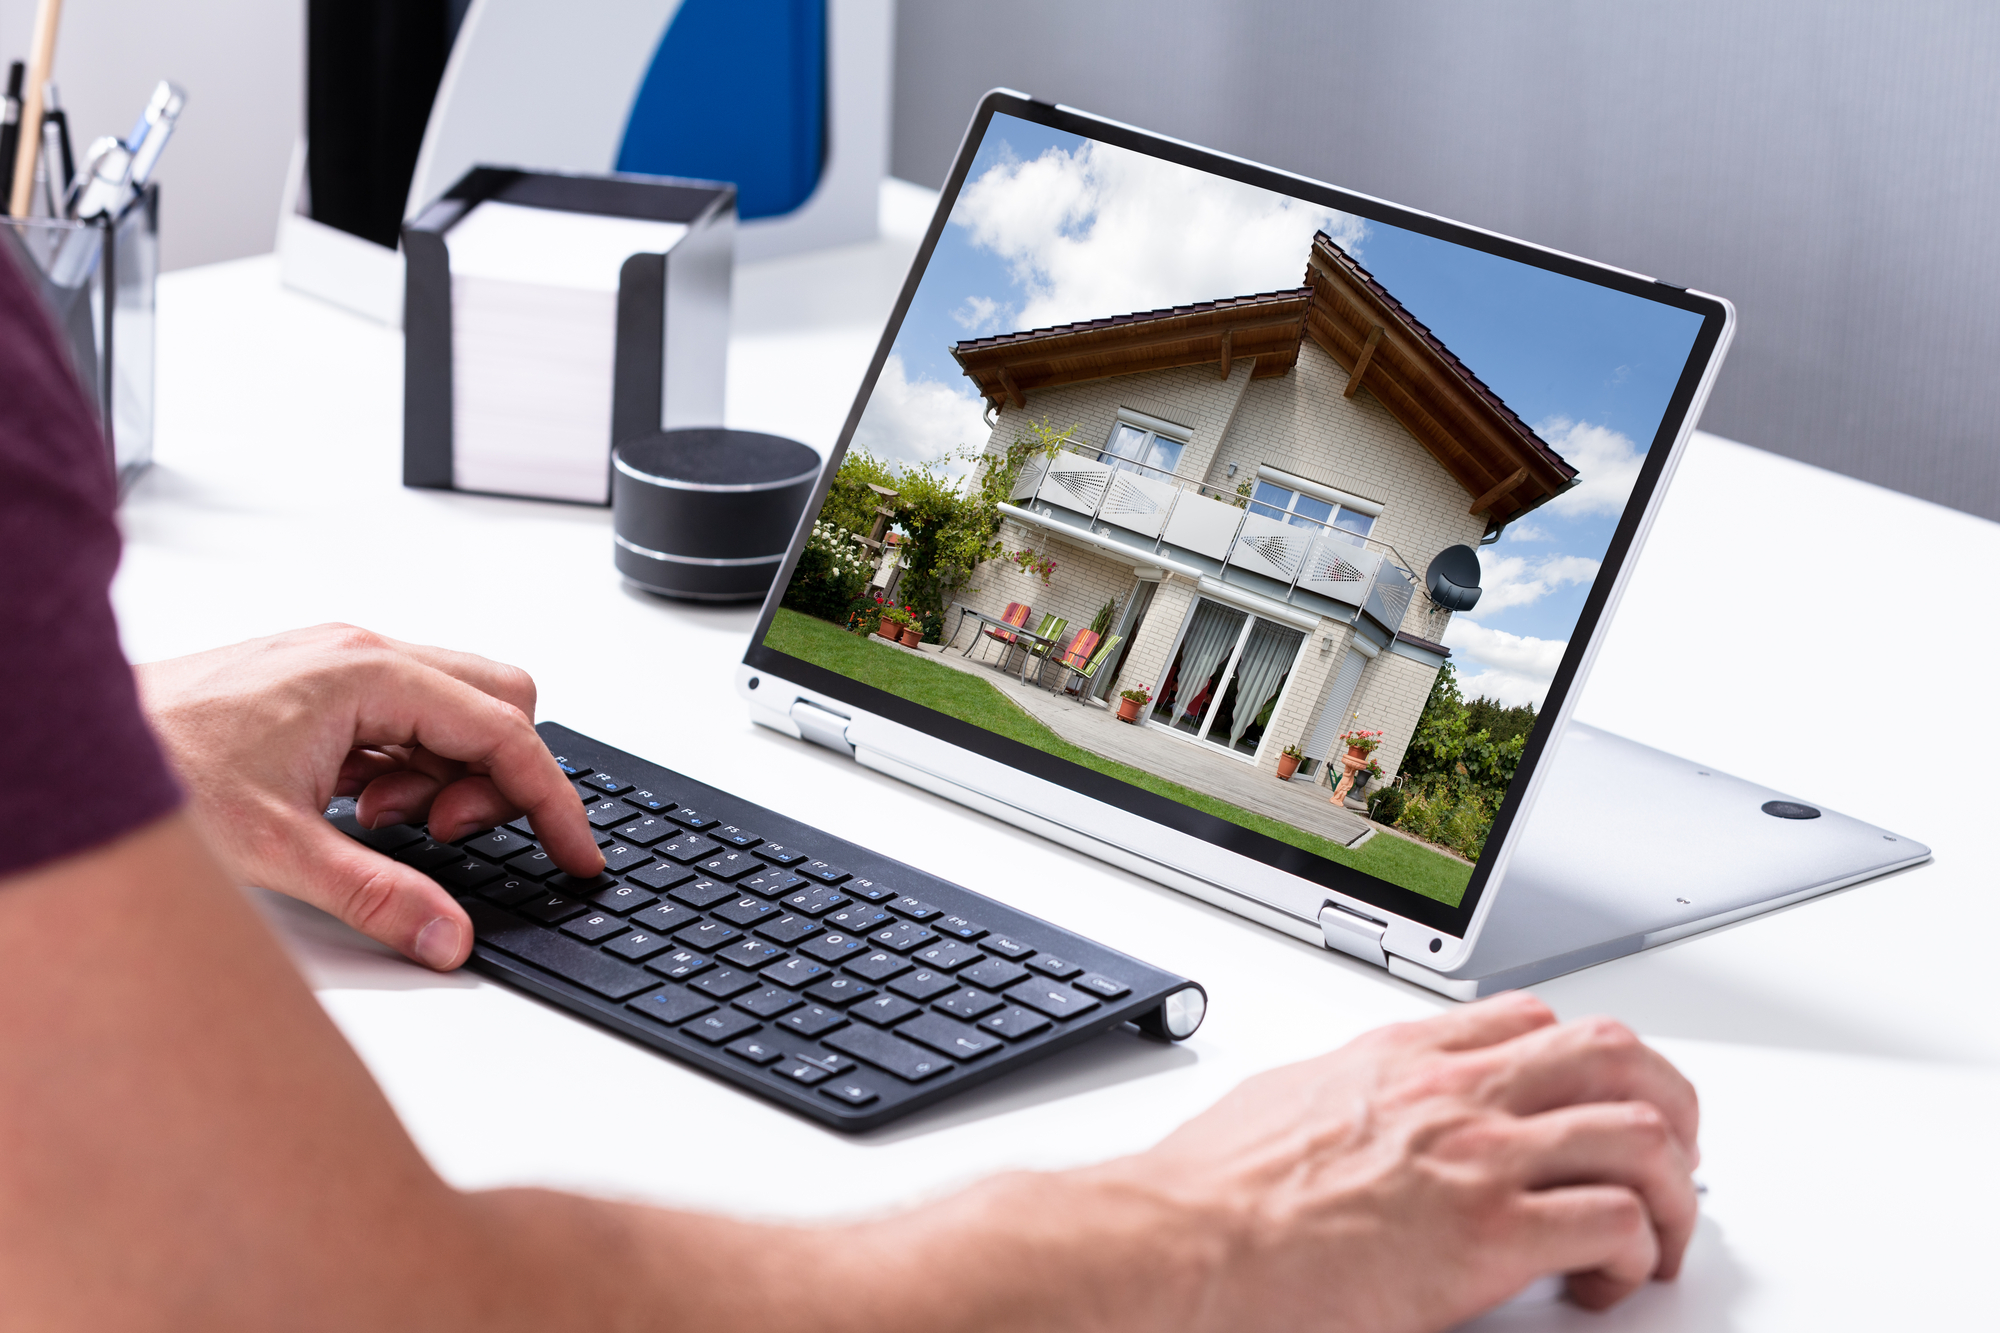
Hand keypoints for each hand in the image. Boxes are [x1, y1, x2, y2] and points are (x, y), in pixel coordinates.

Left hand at [136, 624, 600, 968]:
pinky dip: (405, 771)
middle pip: (498, 703)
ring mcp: (341, 665)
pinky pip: (406, 722)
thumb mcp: (274, 849)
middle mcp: (361, 654)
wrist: (66, 742)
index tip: (576, 853)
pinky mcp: (321, 686)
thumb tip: (448, 936)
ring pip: (453, 713)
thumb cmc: (151, 765)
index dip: (552, 800)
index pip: (504, 732)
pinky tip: (354, 808)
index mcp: (366, 674)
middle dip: (495, 779)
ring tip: (380, 826)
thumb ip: (376, 896)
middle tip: (446, 838)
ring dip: (443, 778)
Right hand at [1034, 994, 1698, 1332]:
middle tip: (1668, 1159)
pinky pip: (1615, 1223)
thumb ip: (1346, 1097)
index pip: (1533, 1021)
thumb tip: (1356, 1114)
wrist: (1188, 1243)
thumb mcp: (1289, 1101)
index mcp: (1404, 1057)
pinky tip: (1608, 1281)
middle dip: (1665, 1105)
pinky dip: (1637, 1255)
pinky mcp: (1490, 1235)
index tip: (1596, 1102)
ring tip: (1659, 1235)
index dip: (1587, 1061)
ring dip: (1670, 1190)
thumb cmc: (1217, 1190)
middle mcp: (1455, 1093)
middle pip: (1614, 1056)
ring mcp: (1479, 1157)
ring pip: (1640, 1133)